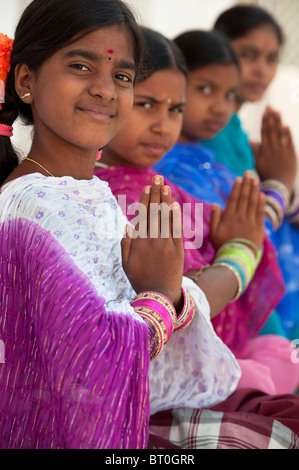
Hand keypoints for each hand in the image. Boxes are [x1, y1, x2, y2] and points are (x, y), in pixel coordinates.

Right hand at [121, 175, 183, 309]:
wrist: (159, 296)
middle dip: (155, 193)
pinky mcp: (178, 251)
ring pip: (165, 218)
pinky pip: (176, 231)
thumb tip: (129, 225)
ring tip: (165, 185)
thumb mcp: (126, 264)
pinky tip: (175, 205)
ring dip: (165, 200)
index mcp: (139, 243)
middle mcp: (152, 241)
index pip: (143, 216)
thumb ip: (126, 244)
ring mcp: (166, 245)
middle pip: (154, 212)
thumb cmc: (140, 280)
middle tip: (157, 178)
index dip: (145, 200)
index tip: (147, 187)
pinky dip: (176, 217)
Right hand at [209, 171, 265, 250]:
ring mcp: (250, 222)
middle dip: (247, 184)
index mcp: (229, 217)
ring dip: (254, 190)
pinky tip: (262, 195)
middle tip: (249, 173)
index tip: (239, 178)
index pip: (234, 199)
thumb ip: (214, 217)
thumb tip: (215, 204)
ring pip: (252, 203)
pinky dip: (261, 203)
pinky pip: (260, 213)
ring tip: (256, 180)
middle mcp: (240, 217)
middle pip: (244, 197)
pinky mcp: (258, 228)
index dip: (237, 188)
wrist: (236, 258)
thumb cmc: (222, 246)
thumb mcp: (213, 232)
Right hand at [252, 107, 296, 193]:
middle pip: (271, 130)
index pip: (264, 133)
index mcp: (264, 151)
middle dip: (271, 118)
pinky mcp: (291, 155)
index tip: (264, 112)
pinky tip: (286, 126)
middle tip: (270, 106)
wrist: (278, 186)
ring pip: (280, 134)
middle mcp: (273, 149)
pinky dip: (287, 134)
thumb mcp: (257, 164)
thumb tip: (250, 141)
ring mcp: (283, 152)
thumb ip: (255, 152)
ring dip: (278, 122)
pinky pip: (289, 142)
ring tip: (277, 111)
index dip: (264, 122)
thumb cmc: (266, 175)